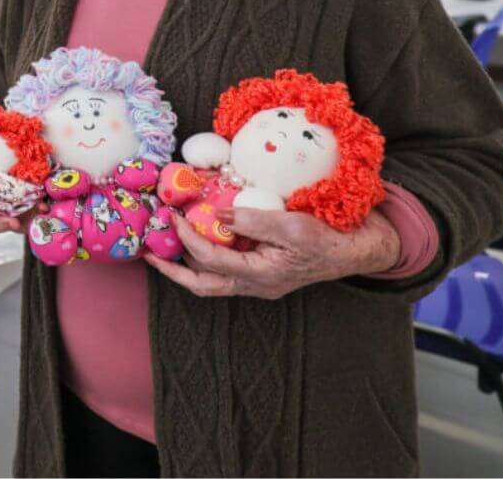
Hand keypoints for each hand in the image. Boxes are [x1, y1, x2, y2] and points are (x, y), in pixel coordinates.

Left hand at [145, 207, 400, 299]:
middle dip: (172, 270)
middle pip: (202, 285)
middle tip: (147, 253)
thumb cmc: (329, 239)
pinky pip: (224, 269)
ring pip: (211, 280)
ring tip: (163, 244)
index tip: (173, 217)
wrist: (355, 251)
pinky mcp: (260, 272)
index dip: (188, 238)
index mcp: (261, 277)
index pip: (211, 260)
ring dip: (185, 263)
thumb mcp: (293, 227)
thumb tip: (220, 217)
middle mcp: (254, 285)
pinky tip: (197, 237)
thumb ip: (255, 222)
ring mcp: (257, 282)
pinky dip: (205, 256)